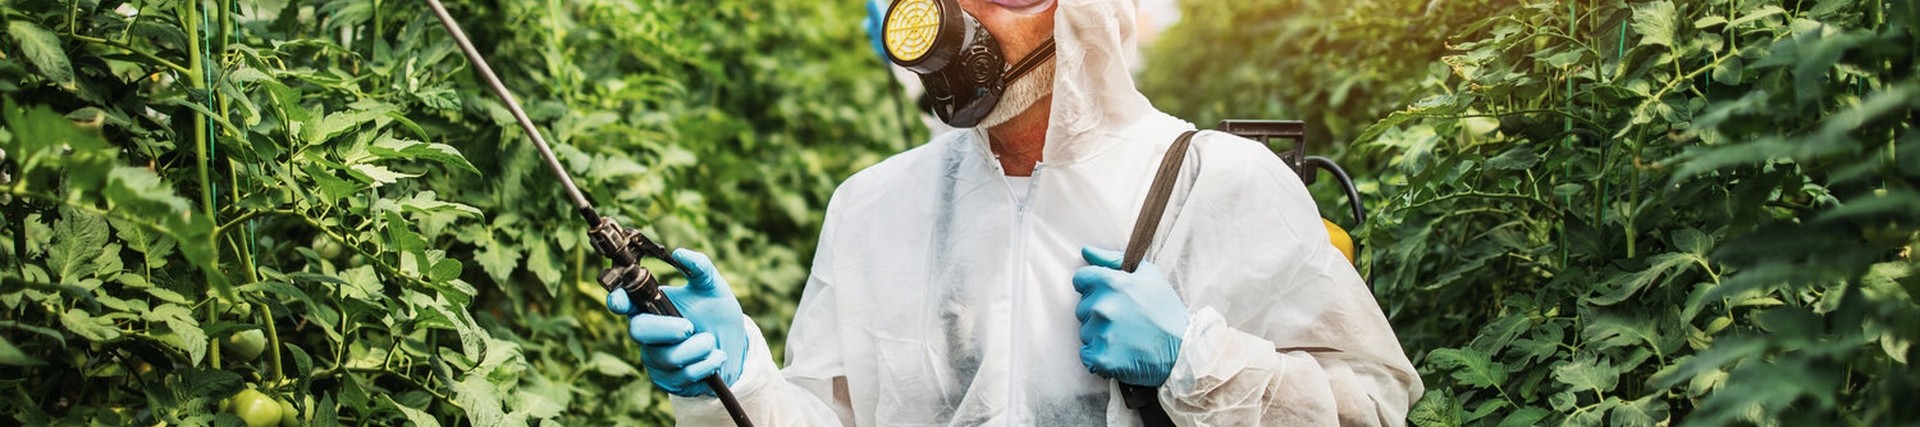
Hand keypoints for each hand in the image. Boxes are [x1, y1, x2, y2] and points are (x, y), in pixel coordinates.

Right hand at [606, 249, 747, 396]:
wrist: (735, 348)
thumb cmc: (717, 315)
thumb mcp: (713, 288)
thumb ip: (701, 267)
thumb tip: (681, 253)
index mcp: (651, 306)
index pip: (624, 302)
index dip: (617, 301)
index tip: (621, 302)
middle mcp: (647, 332)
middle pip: (639, 331)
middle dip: (665, 329)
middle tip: (689, 327)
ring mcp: (654, 358)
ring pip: (665, 356)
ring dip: (696, 349)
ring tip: (712, 342)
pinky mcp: (666, 380)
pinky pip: (680, 376)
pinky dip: (704, 365)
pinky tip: (716, 357)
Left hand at [1072, 246, 1188, 386]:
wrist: (1182, 350)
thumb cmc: (1166, 311)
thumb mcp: (1148, 275)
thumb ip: (1112, 260)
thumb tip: (1086, 251)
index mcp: (1111, 283)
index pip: (1081, 279)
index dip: (1093, 287)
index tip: (1109, 297)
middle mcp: (1103, 306)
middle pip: (1082, 307)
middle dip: (1098, 312)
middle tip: (1124, 320)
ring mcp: (1101, 333)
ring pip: (1085, 332)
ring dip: (1099, 335)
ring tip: (1125, 337)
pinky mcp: (1102, 358)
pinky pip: (1087, 355)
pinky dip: (1100, 356)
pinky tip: (1120, 353)